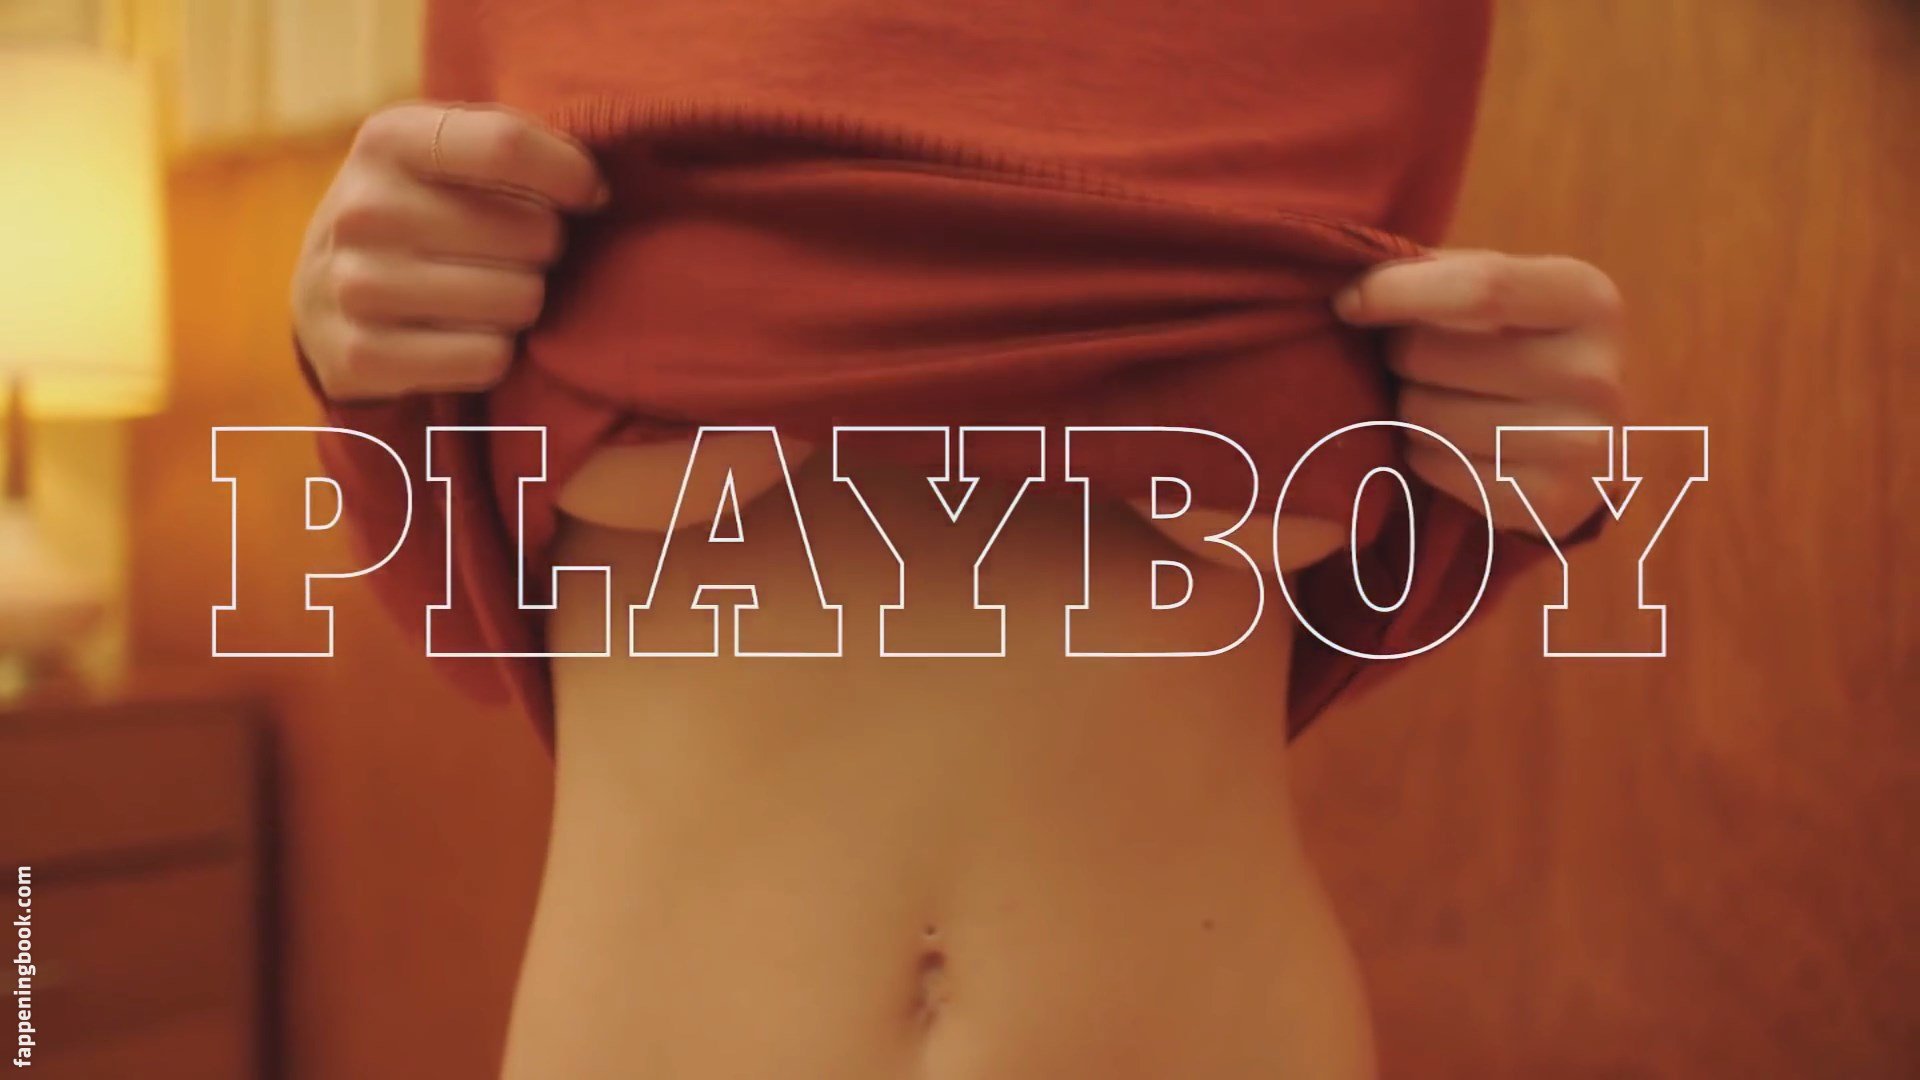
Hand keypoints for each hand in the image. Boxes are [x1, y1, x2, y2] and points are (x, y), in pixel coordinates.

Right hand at [291, 102, 607, 400]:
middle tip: (514, 254)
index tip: (589, 195)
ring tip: (488, 292)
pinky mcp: (361, 356)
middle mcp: (362, 209)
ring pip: (519, 301)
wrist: (323, 292)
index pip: (506, 145)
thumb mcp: (446, 152)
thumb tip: (594, 189)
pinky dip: (495, 353)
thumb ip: (515, 146)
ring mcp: (354, 286)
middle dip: (544, 248)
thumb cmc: (422, 210)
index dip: (571, 174)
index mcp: (388, 140)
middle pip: (533, 233)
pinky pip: (489, 359)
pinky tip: (464, 335)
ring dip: (523, 303)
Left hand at [1334, 250, 1626, 539]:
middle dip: (1397, 354)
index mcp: (1587, 299)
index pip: (1480, 287)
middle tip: (1412, 359)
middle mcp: (1595, 373)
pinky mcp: (1547, 501)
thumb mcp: (1502, 289)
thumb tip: (1356, 282)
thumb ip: (1440, 273)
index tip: (1348, 302)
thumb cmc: (1517, 344)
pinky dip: (1423, 453)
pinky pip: (1435, 467)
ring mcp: (1579, 445)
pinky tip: (1450, 442)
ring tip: (1436, 398)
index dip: (1396, 291)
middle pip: (1431, 355)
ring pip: (1424, 416)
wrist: (1585, 437)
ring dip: (1407, 407)